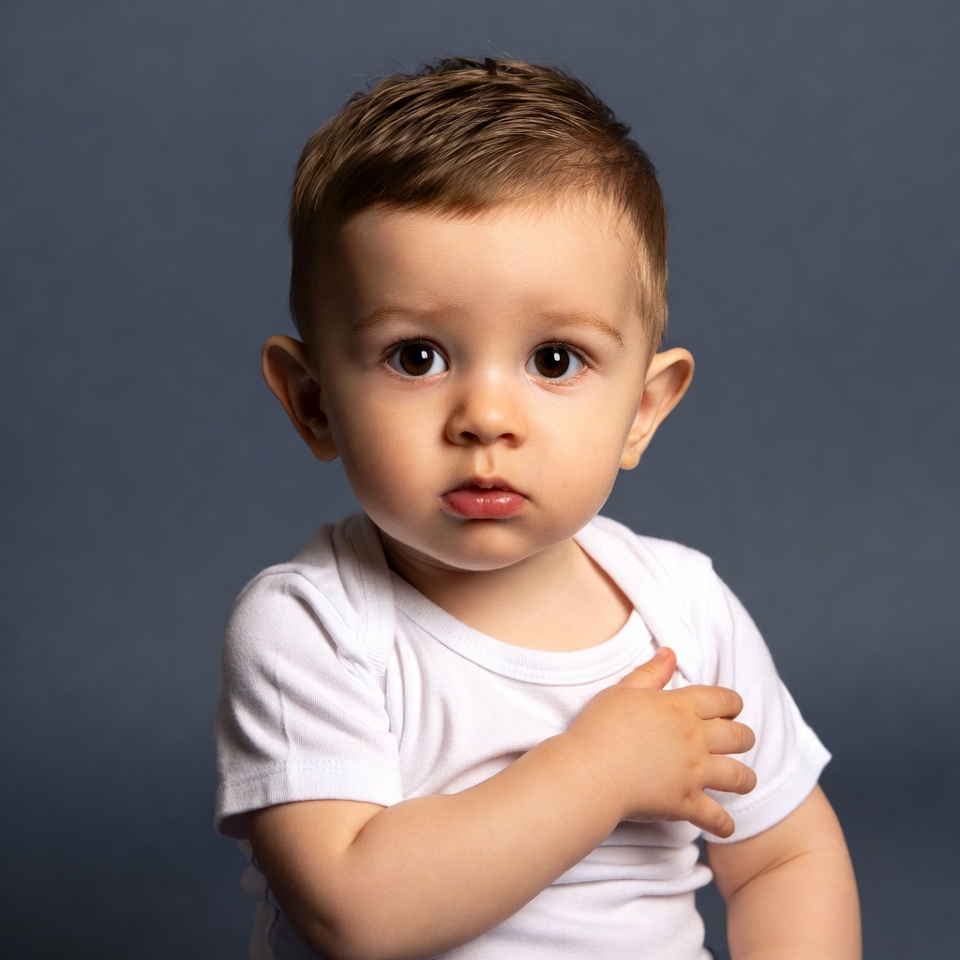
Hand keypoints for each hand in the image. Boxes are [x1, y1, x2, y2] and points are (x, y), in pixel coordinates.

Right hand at [564, 647, 755, 836]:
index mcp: (680, 707)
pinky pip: (717, 818)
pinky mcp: (685, 803)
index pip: (722, 699)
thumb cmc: (599, 728)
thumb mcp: (623, 691)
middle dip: (744, 737)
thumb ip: (650, 672)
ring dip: (745, 778)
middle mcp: (694, 738)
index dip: (732, 702)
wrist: (589, 772)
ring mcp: (693, 773)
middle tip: (739, 741)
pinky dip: (724, 824)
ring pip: (739, 776)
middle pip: (739, 736)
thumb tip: (670, 653)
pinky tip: (725, 826)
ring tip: (742, 780)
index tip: (731, 708)